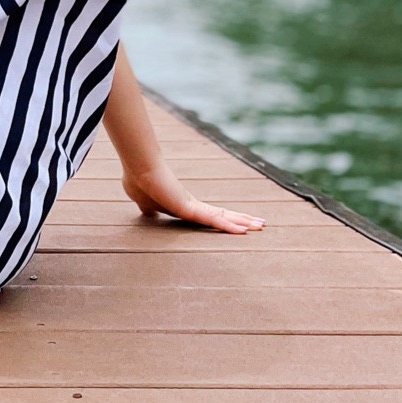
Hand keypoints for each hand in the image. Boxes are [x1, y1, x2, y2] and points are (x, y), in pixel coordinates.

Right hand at [121, 160, 264, 234]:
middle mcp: (193, 206)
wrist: (140, 171)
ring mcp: (194, 206)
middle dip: (242, 220)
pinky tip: (244, 232)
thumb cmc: (139, 182)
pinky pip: (213, 219)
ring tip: (262, 226)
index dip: (225, 220)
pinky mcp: (191, 208)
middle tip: (260, 224)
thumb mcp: (144, 202)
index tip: (238, 224)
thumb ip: (149, 209)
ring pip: (224, 217)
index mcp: (184, 206)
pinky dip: (229, 227)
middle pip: (223, 215)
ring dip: (244, 222)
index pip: (210, 215)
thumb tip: (148, 212)